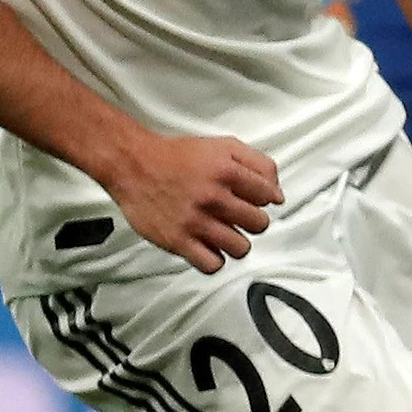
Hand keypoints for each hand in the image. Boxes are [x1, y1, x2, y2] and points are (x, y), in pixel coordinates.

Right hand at [109, 135, 284, 273]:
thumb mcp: (222, 146)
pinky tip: (208, 246)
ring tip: (224, 232)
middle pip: (259, 224)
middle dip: (251, 221)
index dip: (263, 199)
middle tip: (237, 216)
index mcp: (227, 171)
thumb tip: (277, 194)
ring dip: (236, 242)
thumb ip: (257, 164)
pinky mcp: (178, 241)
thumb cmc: (177, 157)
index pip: (268, 195)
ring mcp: (196, 221)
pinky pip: (212, 264)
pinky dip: (214, 259)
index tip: (253, 201)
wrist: (134, 165)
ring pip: (240, 247)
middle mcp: (213, 197)